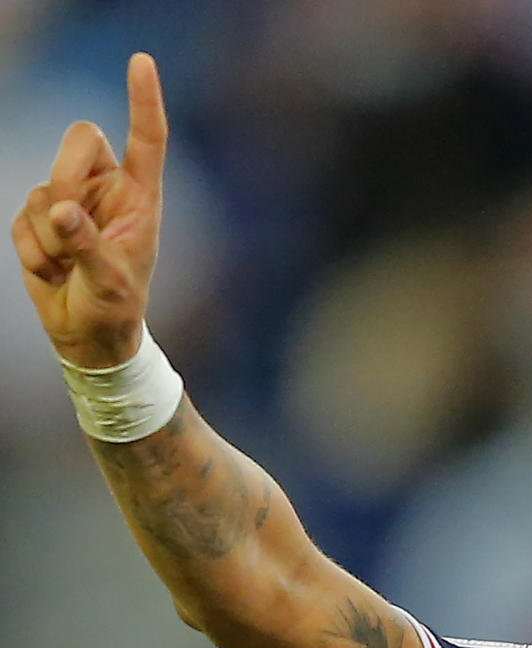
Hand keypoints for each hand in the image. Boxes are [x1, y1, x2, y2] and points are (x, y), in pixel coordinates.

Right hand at [10, 52, 167, 366]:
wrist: (87, 336)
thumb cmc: (114, 307)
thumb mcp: (111, 282)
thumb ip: (87, 245)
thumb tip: (61, 210)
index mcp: (139, 198)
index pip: (144, 141)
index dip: (143, 102)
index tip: (141, 63)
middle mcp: (105, 190)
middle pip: (77, 139)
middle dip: (66, 177)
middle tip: (69, 224)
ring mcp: (69, 201)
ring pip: (44, 187)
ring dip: (50, 235)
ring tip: (69, 267)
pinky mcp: (39, 218)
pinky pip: (22, 217)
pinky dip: (33, 250)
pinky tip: (51, 270)